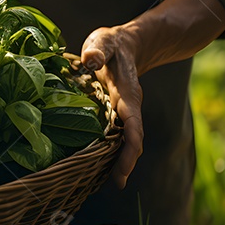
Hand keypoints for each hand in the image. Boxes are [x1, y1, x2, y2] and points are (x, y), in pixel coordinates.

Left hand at [80, 26, 143, 189]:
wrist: (125, 45)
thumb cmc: (111, 44)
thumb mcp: (103, 41)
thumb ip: (98, 50)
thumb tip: (91, 61)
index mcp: (128, 93)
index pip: (133, 123)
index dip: (131, 145)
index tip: (126, 164)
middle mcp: (128, 106)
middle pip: (133, 138)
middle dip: (127, 161)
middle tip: (117, 183)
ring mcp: (123, 111)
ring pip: (125, 140)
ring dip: (120, 160)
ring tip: (110, 182)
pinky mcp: (116, 113)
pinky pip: (116, 135)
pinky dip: (112, 150)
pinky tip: (99, 164)